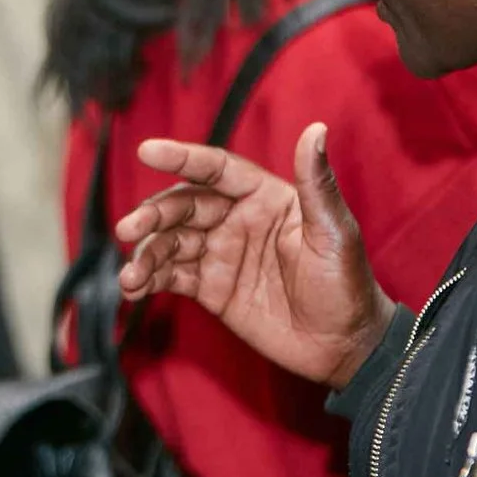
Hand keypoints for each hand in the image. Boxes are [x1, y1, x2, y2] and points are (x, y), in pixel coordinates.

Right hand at [115, 123, 396, 388]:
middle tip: (129, 228)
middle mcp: (237, 219)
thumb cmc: (348, 283)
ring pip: (171, 242)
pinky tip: (134, 287)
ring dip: (145, 253)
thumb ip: (317, 183)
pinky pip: (172, 275)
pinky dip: (149, 278)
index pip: (216, 170)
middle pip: (184, 206)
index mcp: (265, 197)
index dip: (182, 158)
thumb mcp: (334, 232)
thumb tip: (316, 129)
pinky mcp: (211, 289)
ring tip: (130, 275)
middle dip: (153, 214)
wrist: (345, 346)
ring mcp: (221, 254)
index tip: (147, 151)